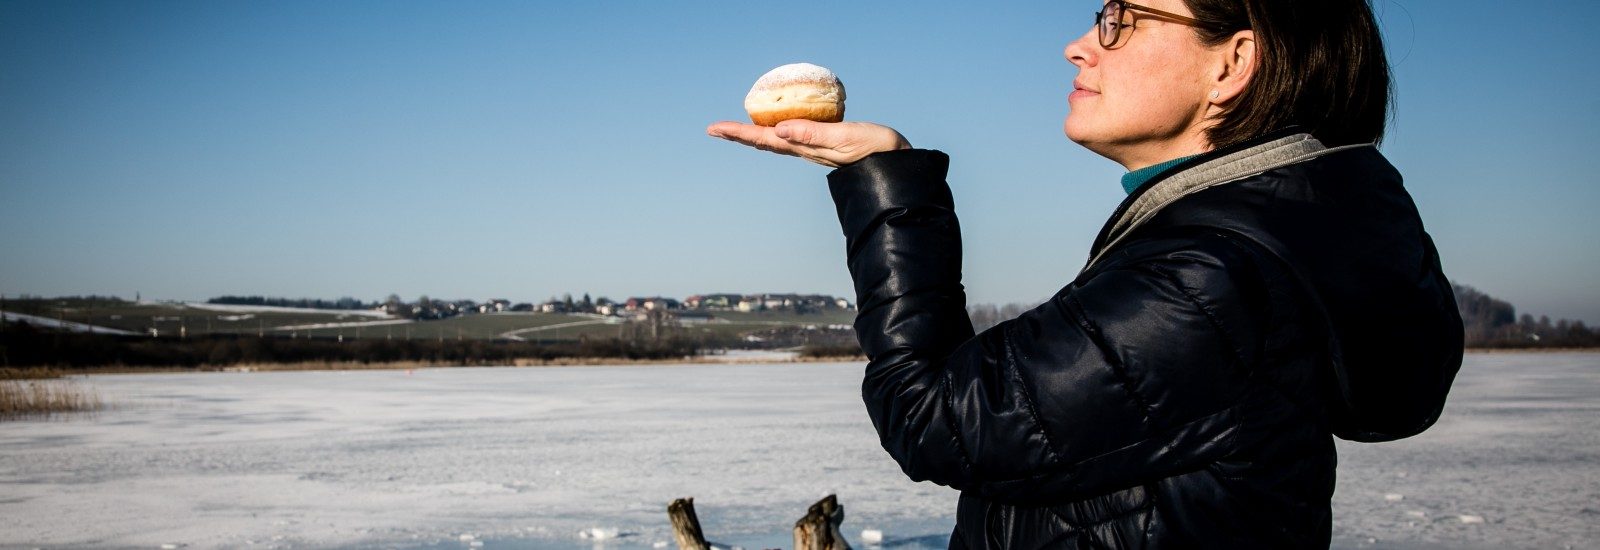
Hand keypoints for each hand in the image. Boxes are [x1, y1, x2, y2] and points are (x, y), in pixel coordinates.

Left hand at [706, 119, 911, 167]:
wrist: (897, 165)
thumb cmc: (874, 150)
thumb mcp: (843, 138)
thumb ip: (813, 134)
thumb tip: (779, 131)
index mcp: (805, 148)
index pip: (764, 138)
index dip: (738, 132)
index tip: (715, 128)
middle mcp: (804, 149)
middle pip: (764, 140)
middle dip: (739, 134)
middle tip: (714, 128)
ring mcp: (813, 148)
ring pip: (776, 139)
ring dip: (754, 133)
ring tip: (736, 128)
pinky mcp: (825, 142)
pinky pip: (794, 133)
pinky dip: (778, 127)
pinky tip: (779, 123)